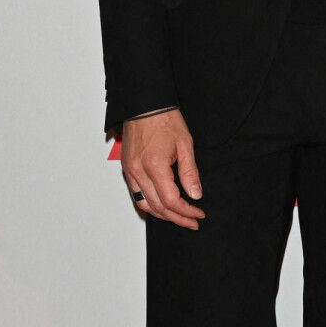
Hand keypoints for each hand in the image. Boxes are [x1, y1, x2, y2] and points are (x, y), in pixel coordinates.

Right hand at [121, 109, 204, 229]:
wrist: (145, 104)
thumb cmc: (164, 119)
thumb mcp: (185, 145)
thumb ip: (190, 172)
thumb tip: (195, 195)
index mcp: (154, 166)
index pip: (171, 201)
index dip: (187, 211)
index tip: (199, 214)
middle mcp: (138, 171)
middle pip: (158, 207)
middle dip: (177, 218)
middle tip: (192, 221)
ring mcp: (129, 171)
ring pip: (144, 204)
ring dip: (162, 215)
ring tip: (179, 217)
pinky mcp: (127, 168)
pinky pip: (136, 194)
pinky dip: (149, 204)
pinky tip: (161, 206)